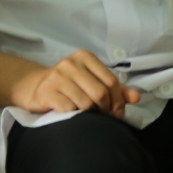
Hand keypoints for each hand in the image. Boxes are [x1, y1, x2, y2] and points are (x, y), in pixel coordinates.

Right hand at [11, 49, 141, 116]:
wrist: (35, 87)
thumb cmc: (71, 84)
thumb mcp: (93, 80)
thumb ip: (116, 88)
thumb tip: (136, 98)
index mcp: (85, 57)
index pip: (111, 81)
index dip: (119, 100)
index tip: (119, 112)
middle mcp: (70, 64)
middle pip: (100, 93)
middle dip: (106, 108)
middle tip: (104, 115)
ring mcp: (56, 77)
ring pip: (85, 103)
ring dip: (89, 113)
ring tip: (86, 112)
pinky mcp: (46, 92)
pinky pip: (69, 109)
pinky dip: (73, 115)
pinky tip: (70, 111)